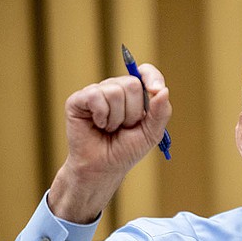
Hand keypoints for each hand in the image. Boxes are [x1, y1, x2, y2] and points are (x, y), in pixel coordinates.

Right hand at [48, 64, 171, 222]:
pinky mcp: (78, 100)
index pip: (145, 72)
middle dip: (134, 112)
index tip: (156, 90)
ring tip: (110, 129)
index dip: (152, 77)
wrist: (103, 168)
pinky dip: (101, 116)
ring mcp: (96, 92)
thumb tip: (163, 90)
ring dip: (117, 118)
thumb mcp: (151, 133)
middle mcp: (115, 89)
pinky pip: (95, 96)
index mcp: (134, 94)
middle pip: (132, 84)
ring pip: (115, 91)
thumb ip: (160, 112)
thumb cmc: (126, 150)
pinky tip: (98, 125)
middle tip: (125, 127)